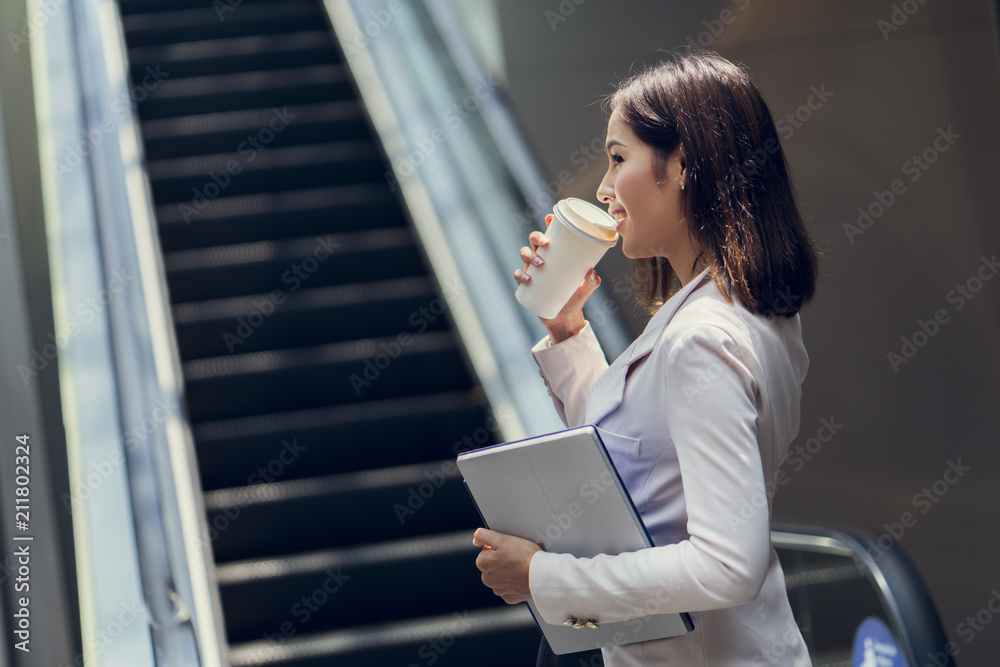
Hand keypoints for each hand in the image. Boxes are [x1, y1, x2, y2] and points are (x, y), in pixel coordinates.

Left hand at [473, 528, 541, 603]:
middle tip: (516, 556)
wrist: (542, 575)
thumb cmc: (524, 556)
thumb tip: (476, 538)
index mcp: (483, 564)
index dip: (498, 547)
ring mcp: (499, 590)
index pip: (486, 551)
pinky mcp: (511, 597)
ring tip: (522, 566)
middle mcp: (487, 579)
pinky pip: (510, 588)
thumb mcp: (502, 539)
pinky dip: (516, 583)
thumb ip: (484, 536)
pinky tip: (523, 577)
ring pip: (501, 577)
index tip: (509, 548)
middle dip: (502, 560)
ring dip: (509, 572)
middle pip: (493, 565)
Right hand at [514, 214, 601, 342]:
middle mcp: (542, 259)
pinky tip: (527, 279)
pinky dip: (520, 274)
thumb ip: (592, 282)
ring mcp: (533, 271)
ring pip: (524, 254)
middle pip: (533, 240)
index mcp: (556, 255)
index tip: (550, 218)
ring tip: (541, 264)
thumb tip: (592, 272)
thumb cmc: (575, 299)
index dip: (548, 224)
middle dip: (537, 238)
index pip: (550, 234)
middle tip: (546, 245)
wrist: (564, 319)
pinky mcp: (526, 285)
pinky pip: (518, 275)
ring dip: (530, 255)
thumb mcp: (586, 289)